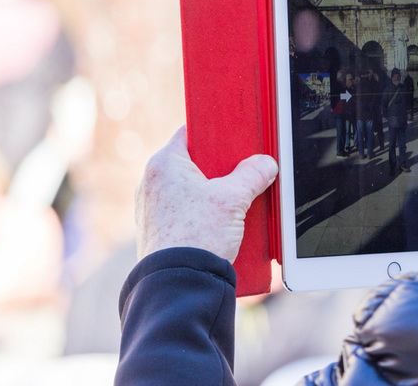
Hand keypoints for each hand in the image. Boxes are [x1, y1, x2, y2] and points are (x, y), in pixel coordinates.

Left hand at [135, 126, 278, 262]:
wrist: (178, 284)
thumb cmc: (196, 236)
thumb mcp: (233, 199)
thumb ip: (252, 175)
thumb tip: (266, 165)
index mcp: (163, 164)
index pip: (190, 134)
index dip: (216, 135)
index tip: (235, 138)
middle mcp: (152, 183)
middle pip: (194, 164)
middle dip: (222, 170)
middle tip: (244, 173)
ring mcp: (153, 209)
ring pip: (192, 190)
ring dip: (216, 195)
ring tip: (239, 202)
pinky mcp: (159, 231)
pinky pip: (187, 213)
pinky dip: (205, 215)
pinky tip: (226, 225)